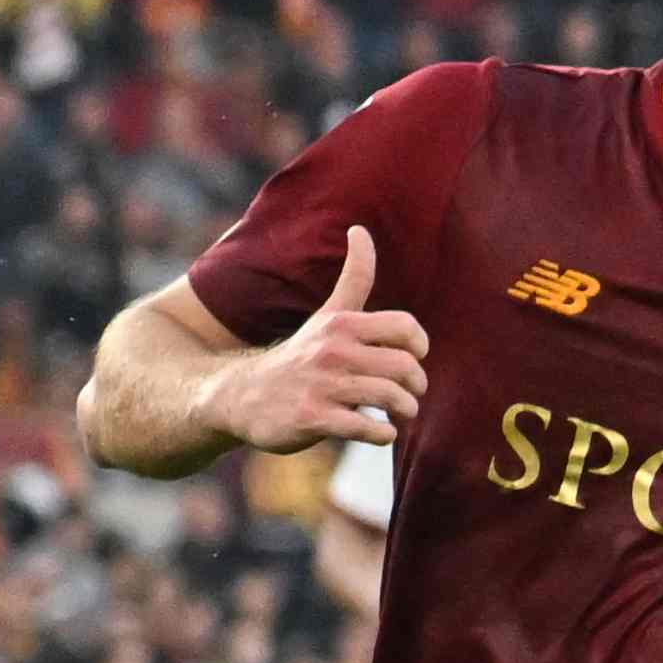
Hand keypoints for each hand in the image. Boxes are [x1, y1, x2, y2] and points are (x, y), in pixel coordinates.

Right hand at [212, 228, 429, 452]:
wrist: (242, 396)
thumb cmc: (298, 356)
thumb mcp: (326, 315)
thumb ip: (354, 277)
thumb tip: (361, 228)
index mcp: (342, 325)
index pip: (404, 328)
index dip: (420, 346)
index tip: (413, 358)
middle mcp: (332, 351)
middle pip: (403, 366)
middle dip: (416, 385)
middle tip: (411, 395)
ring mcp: (321, 385)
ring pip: (389, 397)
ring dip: (404, 410)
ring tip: (399, 414)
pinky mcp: (311, 418)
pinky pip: (365, 427)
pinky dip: (381, 434)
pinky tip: (379, 433)